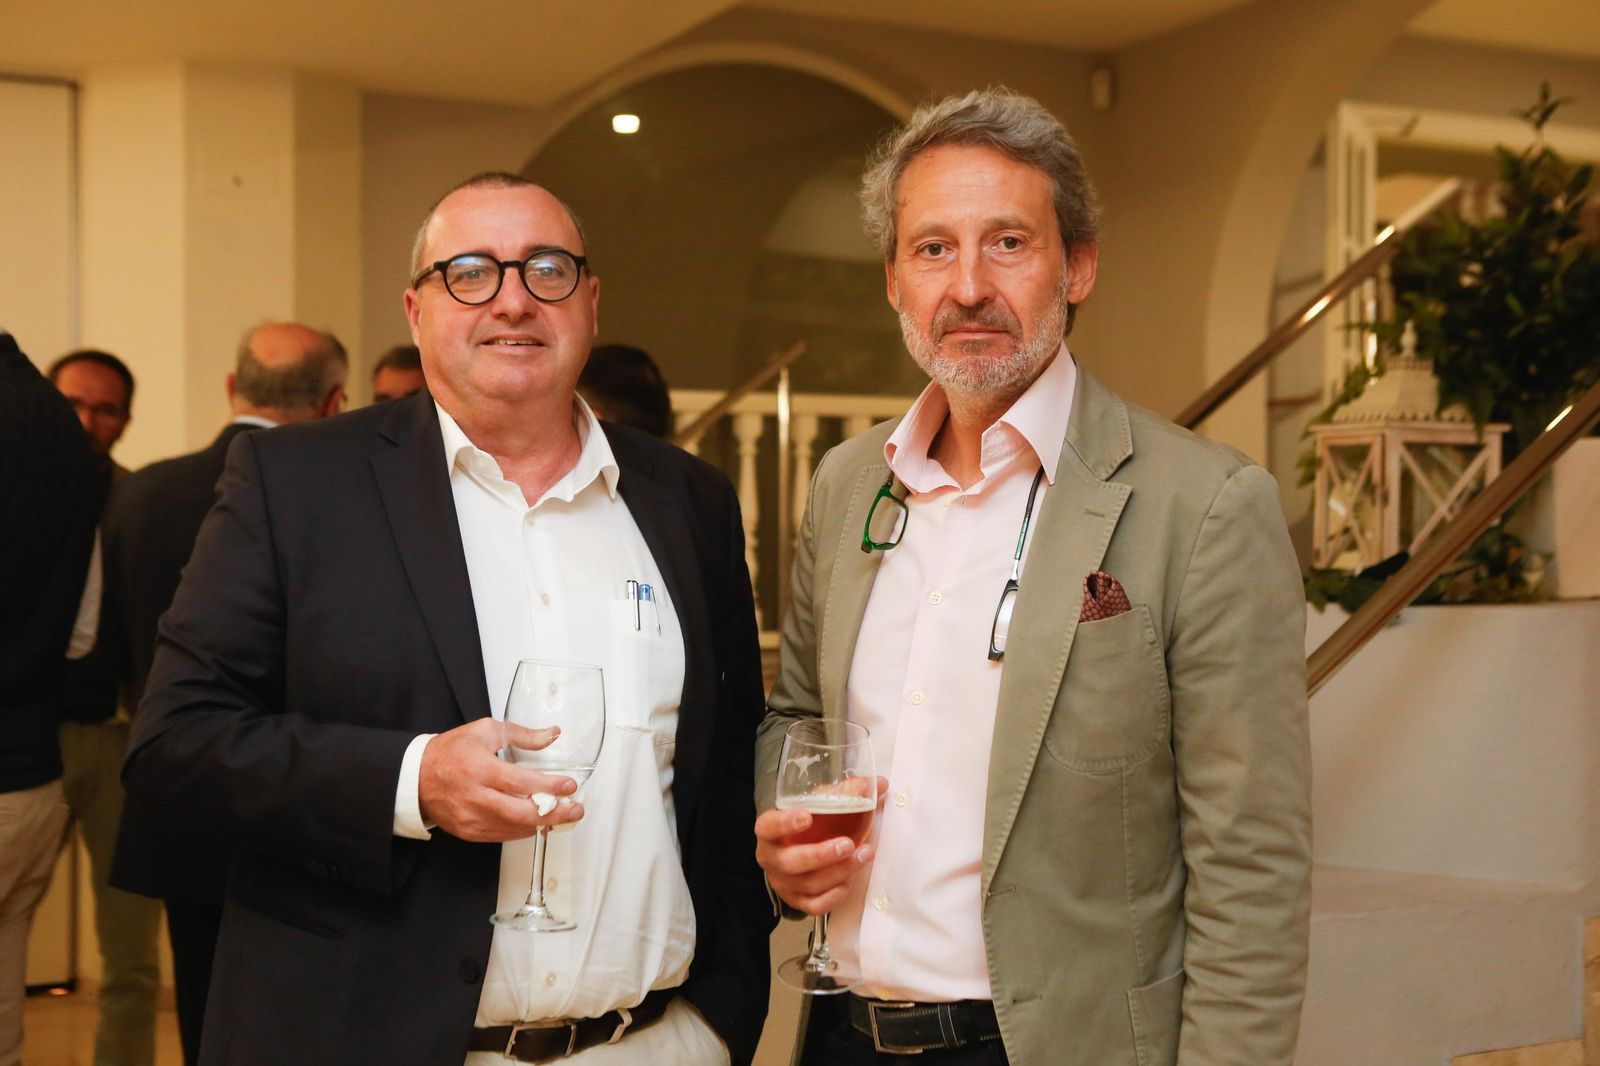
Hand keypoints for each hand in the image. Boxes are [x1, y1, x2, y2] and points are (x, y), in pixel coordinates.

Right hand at [418, 718, 584, 841]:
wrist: (417, 777)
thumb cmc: (451, 752)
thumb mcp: (486, 731)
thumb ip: (522, 735)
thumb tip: (552, 735)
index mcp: (479, 768)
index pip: (520, 781)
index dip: (548, 786)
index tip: (569, 786)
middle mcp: (475, 797)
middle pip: (520, 813)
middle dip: (554, 814)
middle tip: (575, 810)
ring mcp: (471, 818)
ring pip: (513, 828)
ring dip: (541, 824)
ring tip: (562, 817)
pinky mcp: (469, 832)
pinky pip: (502, 836)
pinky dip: (522, 831)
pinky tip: (537, 823)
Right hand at [755, 776, 887, 914]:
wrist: (794, 850)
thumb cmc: (806, 826)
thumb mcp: (817, 806)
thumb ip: (845, 792)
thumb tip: (880, 783)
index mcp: (769, 832)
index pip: (769, 826)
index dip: (785, 822)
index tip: (807, 816)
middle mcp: (771, 859)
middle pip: (791, 861)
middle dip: (821, 855)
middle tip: (847, 844)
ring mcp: (783, 883)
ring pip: (808, 884)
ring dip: (839, 871)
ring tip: (863, 855)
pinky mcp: (797, 901)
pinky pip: (815, 905)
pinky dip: (835, 894)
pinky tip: (850, 880)